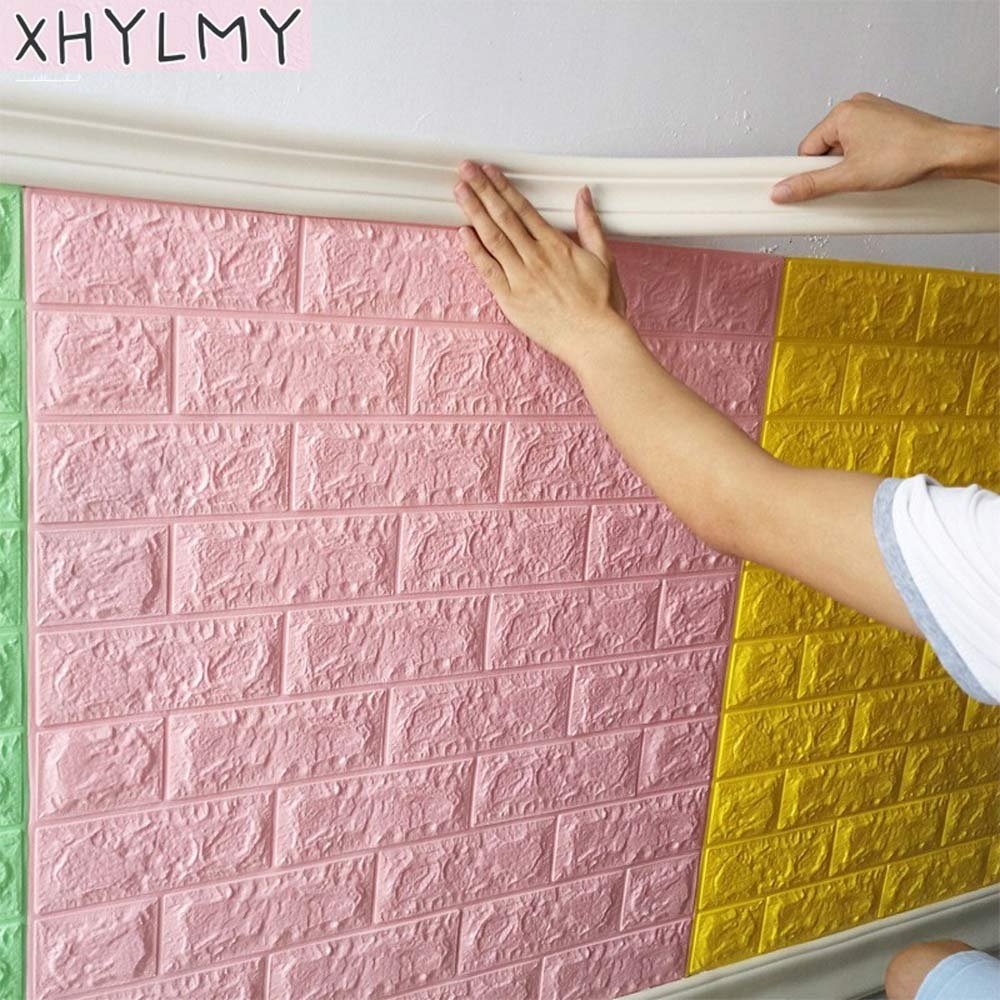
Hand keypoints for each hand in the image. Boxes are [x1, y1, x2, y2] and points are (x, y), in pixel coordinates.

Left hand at [452, 160, 631, 369]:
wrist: (596, 339)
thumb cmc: (602, 306)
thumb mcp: (603, 257)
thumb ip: (590, 224)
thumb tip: (583, 195)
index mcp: (556, 244)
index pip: (523, 208)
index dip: (503, 187)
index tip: (489, 171)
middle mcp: (535, 257)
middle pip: (503, 216)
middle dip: (482, 190)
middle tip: (466, 169)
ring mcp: (521, 278)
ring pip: (492, 237)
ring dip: (474, 211)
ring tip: (460, 191)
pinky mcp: (511, 300)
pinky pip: (488, 270)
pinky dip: (474, 250)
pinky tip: (463, 233)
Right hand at [771, 93, 994, 202]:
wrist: (946, 150)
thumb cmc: (907, 154)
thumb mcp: (850, 177)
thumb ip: (812, 185)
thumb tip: (783, 190)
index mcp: (842, 113)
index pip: (806, 148)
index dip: (812, 172)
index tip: (820, 184)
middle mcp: (856, 106)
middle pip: (824, 147)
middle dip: (833, 167)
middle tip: (852, 178)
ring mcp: (873, 111)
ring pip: (844, 146)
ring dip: (850, 163)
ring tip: (870, 172)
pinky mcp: (886, 120)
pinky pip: (862, 141)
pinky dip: (864, 157)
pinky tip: (878, 167)